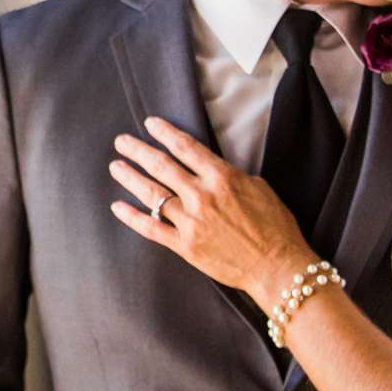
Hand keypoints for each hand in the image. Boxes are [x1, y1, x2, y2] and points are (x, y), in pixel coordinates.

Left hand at [108, 117, 317, 309]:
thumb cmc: (275, 226)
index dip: (165, 132)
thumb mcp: (259, 187)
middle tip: (121, 141)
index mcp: (221, 178)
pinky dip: (132, 217)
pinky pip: (152, 228)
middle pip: (161, 166)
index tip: (150, 123)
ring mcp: (190, 222)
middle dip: (138, 151)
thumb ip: (230, 175)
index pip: (185, 147)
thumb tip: (210, 168)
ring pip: (152, 194)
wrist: (276, 267)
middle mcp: (201, 196)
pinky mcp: (184, 246)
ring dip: (130, 178)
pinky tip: (117, 207)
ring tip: (115, 167)